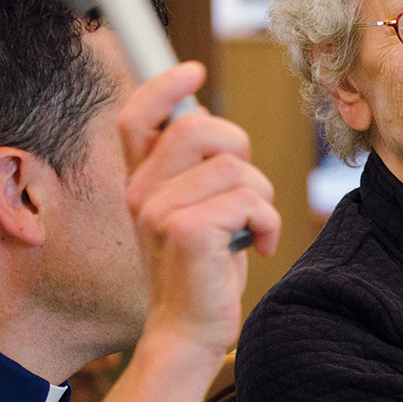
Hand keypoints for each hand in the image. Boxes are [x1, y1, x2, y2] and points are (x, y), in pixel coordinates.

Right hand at [118, 62, 280, 355]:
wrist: (189, 330)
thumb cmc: (202, 270)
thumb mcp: (194, 212)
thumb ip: (194, 170)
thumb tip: (205, 118)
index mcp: (141, 183)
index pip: (135, 118)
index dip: (163, 87)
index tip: (194, 71)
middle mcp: (141, 193)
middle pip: (199, 129)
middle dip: (238, 148)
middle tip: (245, 188)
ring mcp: (161, 212)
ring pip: (235, 168)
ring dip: (260, 198)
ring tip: (249, 228)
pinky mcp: (188, 232)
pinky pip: (249, 200)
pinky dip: (267, 223)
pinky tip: (257, 246)